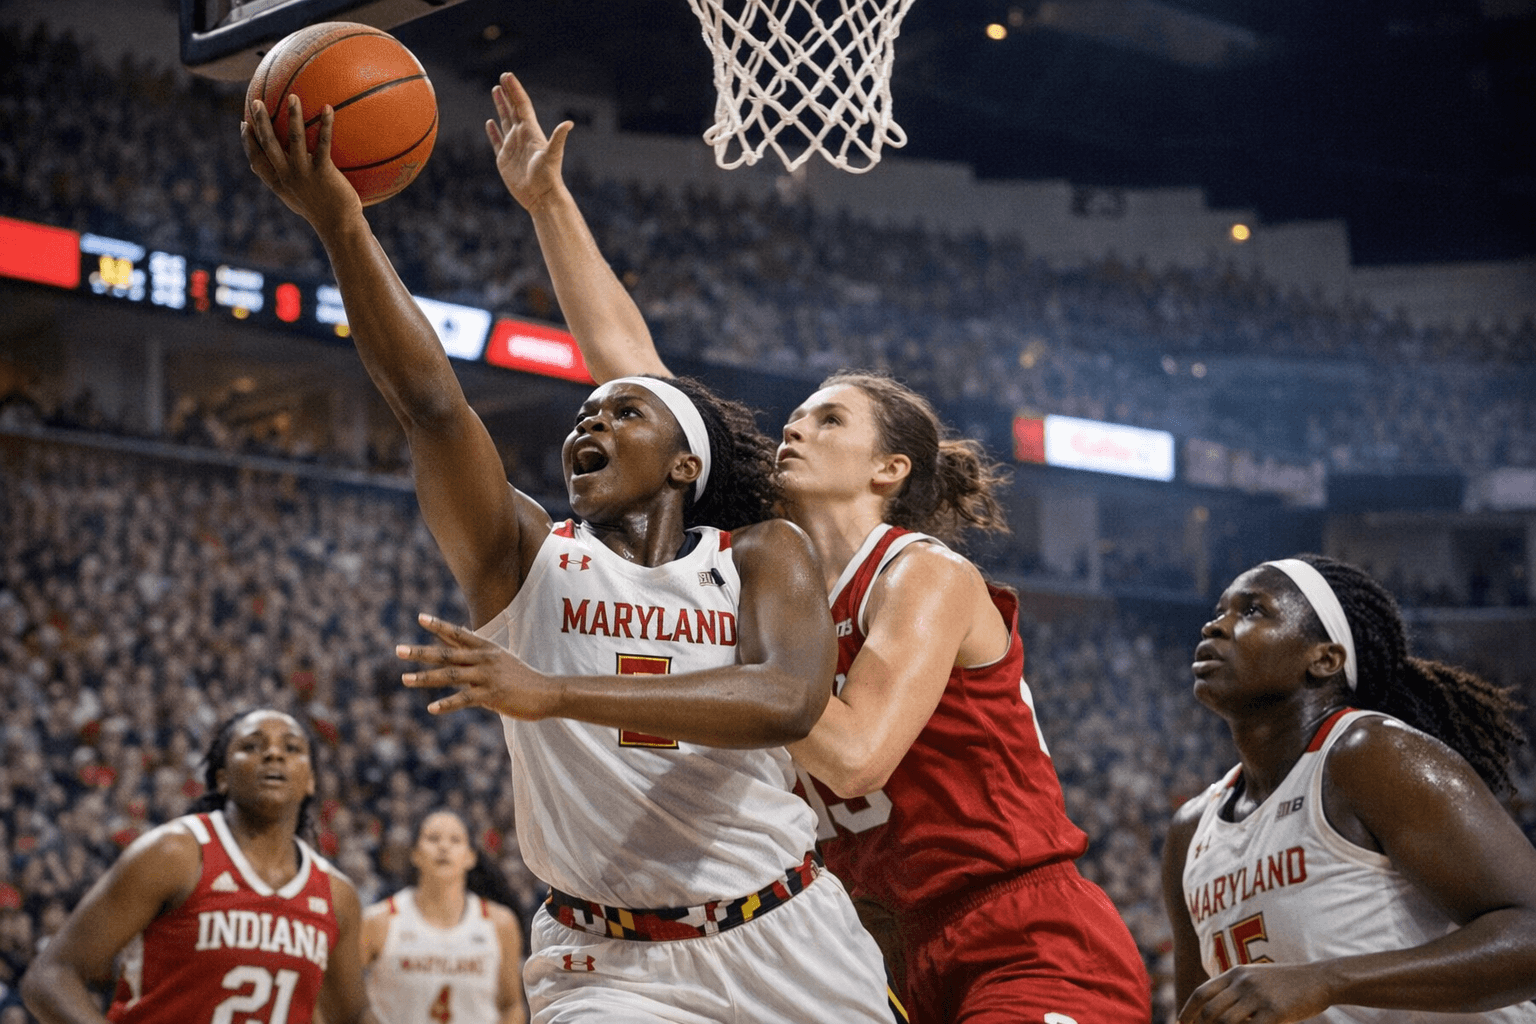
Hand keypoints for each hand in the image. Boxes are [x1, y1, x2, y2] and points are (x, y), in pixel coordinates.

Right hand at [242, 95, 362, 235]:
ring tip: (293, 97)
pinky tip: (328, 108)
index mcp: (279, 182)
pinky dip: (325, 125)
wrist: (339, 227)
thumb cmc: (323, 212)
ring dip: (293, 116)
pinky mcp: (323, 172)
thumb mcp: (300, 199)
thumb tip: (289, 168)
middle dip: (261, 122)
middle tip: (258, 101)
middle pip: (269, 144)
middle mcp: (287, 176)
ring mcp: (304, 174)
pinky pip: (323, 144)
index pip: (256, 160)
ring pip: (295, 139)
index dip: (248, 142)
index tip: (244, 123)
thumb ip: (291, 182)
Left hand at [397, 613, 561, 718]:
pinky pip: (464, 699)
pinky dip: (447, 704)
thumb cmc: (520, 677)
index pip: (458, 634)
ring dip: (426, 678)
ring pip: (451, 675)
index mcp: (486, 648)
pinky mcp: (492, 695)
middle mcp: (484, 659)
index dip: (439, 626)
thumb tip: (454, 636)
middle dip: (421, 652)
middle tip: (398, 650)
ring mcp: (488, 677)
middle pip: (447, 654)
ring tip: (405, 679)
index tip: (420, 618)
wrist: (546, 692)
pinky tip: (431, 708)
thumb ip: (473, 650)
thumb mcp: (498, 658)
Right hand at [485, 71, 573, 212]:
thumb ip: (558, 138)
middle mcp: (522, 136)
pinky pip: (497, 141)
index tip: (507, 75)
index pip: (522, 105)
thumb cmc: (548, 176)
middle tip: (502, 78)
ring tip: (496, 91)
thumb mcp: (552, 155)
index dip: (515, 90)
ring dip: (501, 106)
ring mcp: (513, 146)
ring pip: (505, 121)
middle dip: (508, 94)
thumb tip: (569, 123)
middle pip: (513, 109)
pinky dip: (493, 131)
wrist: (542, 197)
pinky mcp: (504, 159)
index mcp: (531, 131)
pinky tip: (489, 122)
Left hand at [1179, 964, 1333, 1023]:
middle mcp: (1243, 982)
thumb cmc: (1286, 983)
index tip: (1181, 1023)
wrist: (1319, 979)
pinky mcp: (1274, 1012)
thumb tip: (1212, 1009)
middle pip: (1210, 1009)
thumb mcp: (1255, 977)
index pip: (1201, 992)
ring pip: (1225, 1021)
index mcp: (1235, 973)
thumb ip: (1235, 989)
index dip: (1188, 1010)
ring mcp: (1258, 997)